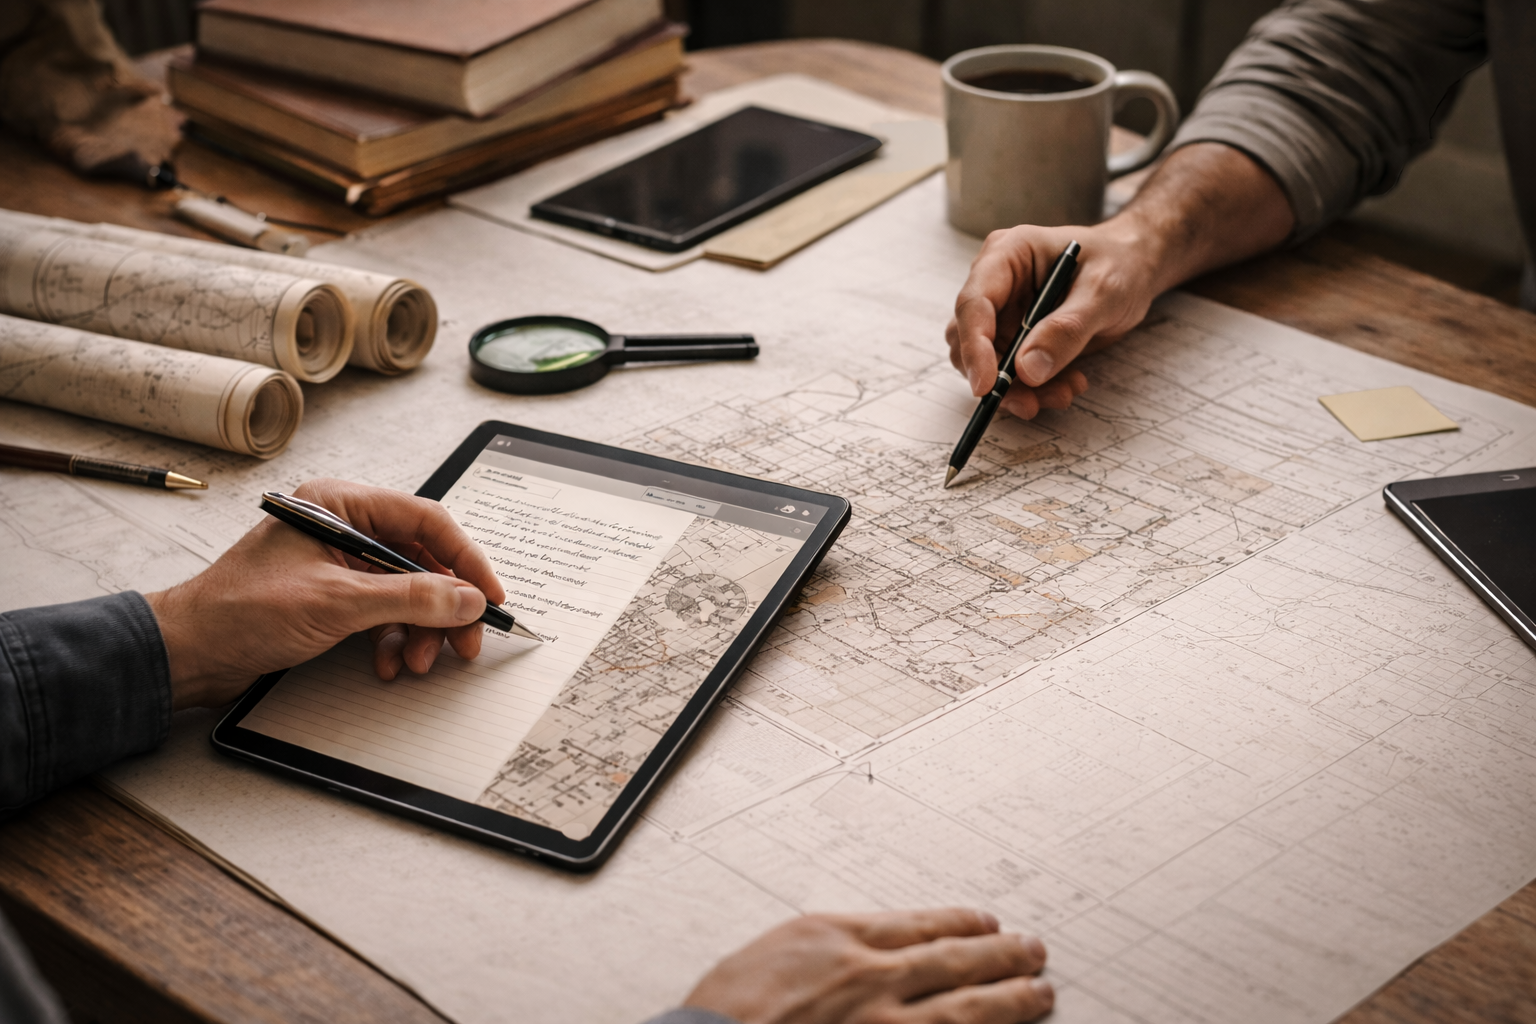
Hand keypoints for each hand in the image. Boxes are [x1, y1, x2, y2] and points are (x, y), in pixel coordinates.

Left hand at [145, 478, 506, 709]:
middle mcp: (343, 526)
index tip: (489, 596)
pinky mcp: (333, 595)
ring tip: (418, 661)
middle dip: (444, 605)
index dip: (465, 560)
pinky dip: (393, 638)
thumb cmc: (241, 613)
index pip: (425, 521)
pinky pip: (384, 612)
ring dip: (420, 629)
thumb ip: (409, 597)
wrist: (189, 653)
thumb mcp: (336, 602)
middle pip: (421, 559)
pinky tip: (389, 662)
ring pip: (406, 591)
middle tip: (464, 641)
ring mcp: (338, 562)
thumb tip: (465, 598)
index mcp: (340, 504)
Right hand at [683, 909, 1051, 1023]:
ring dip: (1011, 999)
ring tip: (1039, 991)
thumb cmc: (726, 1010)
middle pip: (956, 960)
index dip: (961, 923)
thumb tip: (859, 951)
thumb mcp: (775, 952)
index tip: (986, 922)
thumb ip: (825, 949)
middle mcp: (872, 979)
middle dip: (1002, 955)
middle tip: (1033, 950)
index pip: (922, 924)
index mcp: (841, 938)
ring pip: (968, 1008)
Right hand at [947, 219, 1149, 418]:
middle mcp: (995, 285)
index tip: (986, 385)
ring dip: (1019, 390)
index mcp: (1006, 255)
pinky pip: (1010, 375)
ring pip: (986, 364)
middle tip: (1031, 402)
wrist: (1133, 270)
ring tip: (1064, 392)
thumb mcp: (1104, 291)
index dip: (974, 346)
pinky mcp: (1014, 339)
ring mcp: (1002, 314)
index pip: (973, 303)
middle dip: (997, 377)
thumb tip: (1028, 369)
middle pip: (969, 339)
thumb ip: (1067, 328)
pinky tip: (1068, 385)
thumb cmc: (1119, 264)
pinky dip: (1034, 390)